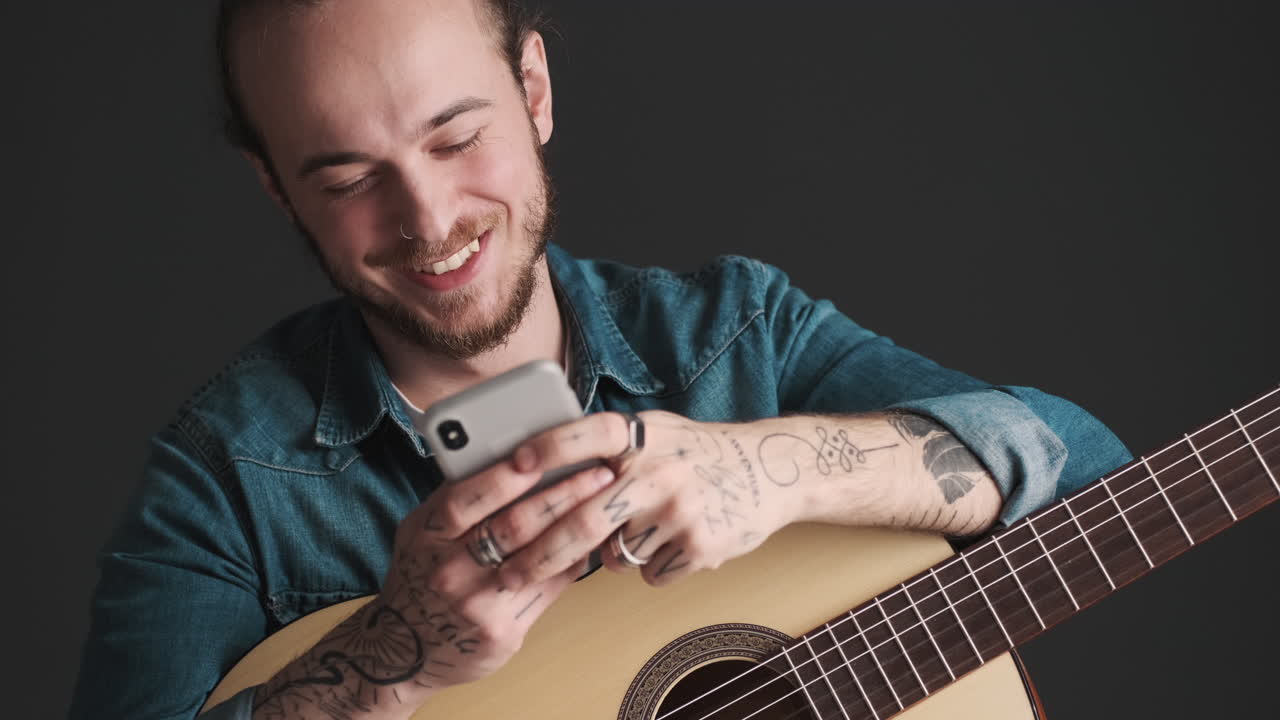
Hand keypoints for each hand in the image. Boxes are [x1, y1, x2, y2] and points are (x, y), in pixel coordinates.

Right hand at [369, 458, 612, 692]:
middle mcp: (449, 570)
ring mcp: (476, 604)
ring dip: (577, 525)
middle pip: (513, 526)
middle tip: (599, 471)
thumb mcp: (420, 533)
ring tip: (604, 501)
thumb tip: (511, 456)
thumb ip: (456, 500)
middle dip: (563, 493)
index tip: (542, 454)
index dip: (505, 476)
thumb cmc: (420, 576)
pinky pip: (548, 589)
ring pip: (538, 557)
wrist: (403, 652)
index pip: (466, 499)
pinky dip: (573, 561)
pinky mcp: (501, 632)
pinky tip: (590, 541)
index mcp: (426, 537)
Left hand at [490, 411, 801, 588]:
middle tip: (506, 574)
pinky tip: (674, 541)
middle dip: (536, 555)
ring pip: (613, 555)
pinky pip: (648, 573)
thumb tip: (534, 468)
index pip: (586, 435)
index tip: (513, 467)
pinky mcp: (700, 546)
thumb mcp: (656, 431)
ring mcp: (680, 510)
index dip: (548, 449)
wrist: (772, 471)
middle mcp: (659, 470)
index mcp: (642, 435)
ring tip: (645, 528)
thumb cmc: (698, 454)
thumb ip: (608, 447)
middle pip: (582, 520)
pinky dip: (650, 567)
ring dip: (613, 555)